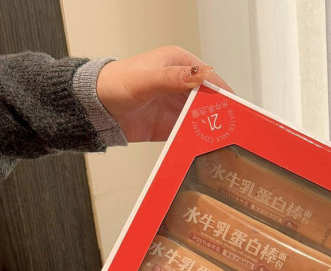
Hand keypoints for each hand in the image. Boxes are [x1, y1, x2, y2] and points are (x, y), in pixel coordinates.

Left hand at [96, 46, 232, 141]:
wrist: (95, 108)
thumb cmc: (114, 84)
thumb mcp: (146, 79)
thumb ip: (174, 78)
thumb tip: (200, 74)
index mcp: (178, 64)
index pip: (209, 78)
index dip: (223, 92)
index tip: (235, 107)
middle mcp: (180, 85)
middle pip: (208, 100)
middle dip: (219, 113)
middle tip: (230, 128)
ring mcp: (175, 106)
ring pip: (200, 118)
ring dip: (208, 128)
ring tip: (220, 140)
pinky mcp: (169, 126)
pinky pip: (187, 134)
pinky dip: (194, 140)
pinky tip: (202, 146)